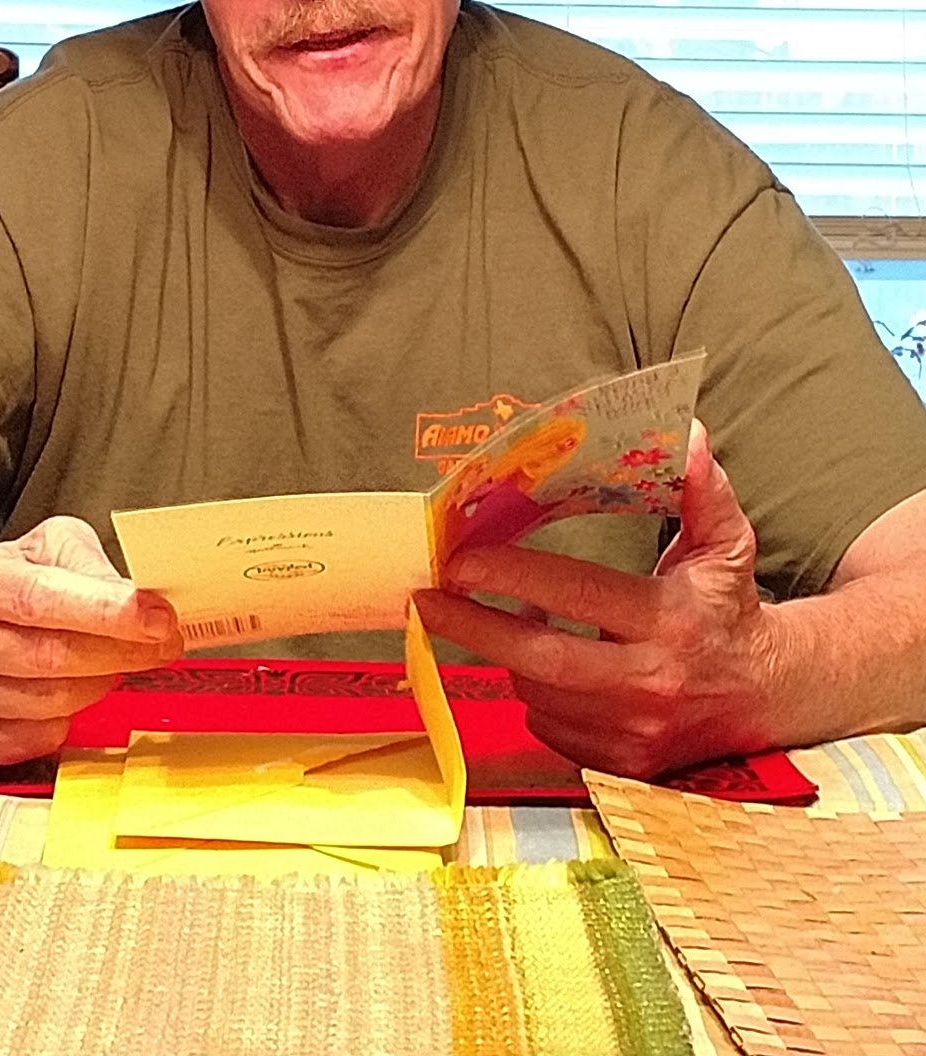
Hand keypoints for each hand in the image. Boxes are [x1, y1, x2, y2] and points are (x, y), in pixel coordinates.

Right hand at [0, 514, 182, 764]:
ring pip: (52, 701)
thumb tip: (141, 598)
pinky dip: (72, 715)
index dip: (105, 611)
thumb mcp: (38, 549)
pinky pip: (41, 736)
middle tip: (165, 641)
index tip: (159, 618)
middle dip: (123, 649)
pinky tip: (76, 687)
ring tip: (118, 659)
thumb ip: (86, 565)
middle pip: (50, 656)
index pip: (37, 598)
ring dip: (103, 681)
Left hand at [415, 422, 779, 776]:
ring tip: (500, 614)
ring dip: (506, 653)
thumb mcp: (726, 543)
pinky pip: (549, 725)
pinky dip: (534, 691)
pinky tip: (543, 661)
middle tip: (427, 598)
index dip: (513, 575)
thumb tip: (686, 432)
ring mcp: (633, 732)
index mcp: (671, 622)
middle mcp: (650, 684)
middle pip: (539, 660)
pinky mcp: (621, 763)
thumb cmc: (730, 608)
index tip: (462, 560)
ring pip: (537, 692)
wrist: (768, 697)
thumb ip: (702, 489)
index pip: (578, 595)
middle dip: (472, 626)